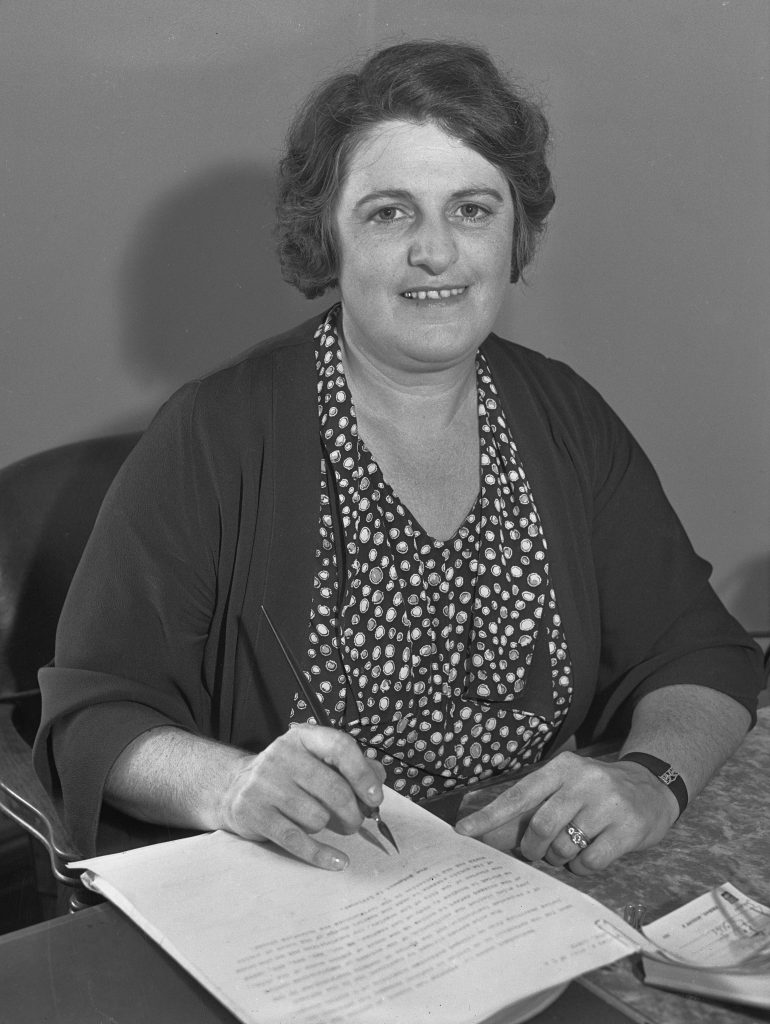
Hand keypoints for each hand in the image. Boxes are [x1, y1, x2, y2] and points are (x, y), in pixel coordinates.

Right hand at [222, 725, 385, 870]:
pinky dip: (320, 854)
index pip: (340, 747)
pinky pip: (296, 840)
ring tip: (319, 821)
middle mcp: (281, 755)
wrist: (234, 789)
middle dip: (353, 812)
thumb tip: (378, 779)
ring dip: (326, 826)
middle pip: (333, 789)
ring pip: (317, 817)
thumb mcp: (314, 760)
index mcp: (302, 737)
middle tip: (355, 822)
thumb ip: (349, 766)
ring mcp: (264, 783)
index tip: (376, 797)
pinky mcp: (253, 813)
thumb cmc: (288, 776)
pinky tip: (337, 860)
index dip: (363, 774)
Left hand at [454, 752, 679, 873]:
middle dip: (532, 848)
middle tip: (538, 851)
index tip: (464, 832)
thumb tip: (490, 833)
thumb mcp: (567, 785)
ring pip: (563, 846)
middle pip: (540, 826)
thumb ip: (535, 805)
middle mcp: (584, 781)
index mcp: (562, 768)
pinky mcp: (628, 828)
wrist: (652, 787)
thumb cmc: (597, 792)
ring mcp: (608, 804)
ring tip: (569, 848)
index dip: (490, 816)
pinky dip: (582, 867)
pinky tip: (590, 854)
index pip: (519, 794)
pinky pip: (589, 862)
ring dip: (559, 857)